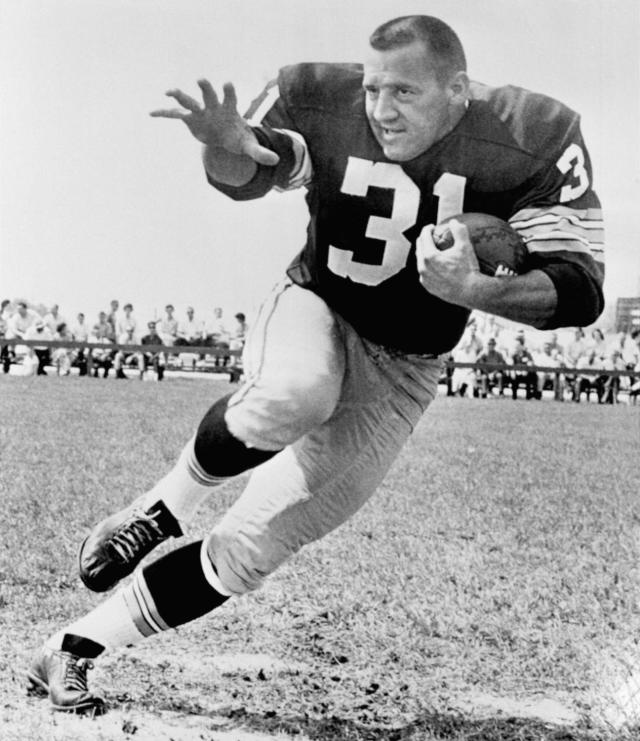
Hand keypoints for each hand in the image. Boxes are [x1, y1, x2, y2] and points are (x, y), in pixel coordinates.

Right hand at [150, 80, 278, 166]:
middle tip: (201, 80)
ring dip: (180, 95)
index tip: (227, 84)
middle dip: (205, 88)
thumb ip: (261, 153)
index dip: (228, 91)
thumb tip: (276, 161)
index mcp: (229, 109)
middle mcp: (213, 106)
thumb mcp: (249, 147)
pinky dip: (163, 113)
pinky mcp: (190, 119)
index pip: (230, 97)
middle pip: (209, 93)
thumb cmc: (238, 139)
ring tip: (169, 92)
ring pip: (189, 101)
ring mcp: (200, 111)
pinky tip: (151, 113)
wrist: (225, 138)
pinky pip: (175, 115)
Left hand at [416, 219, 483, 306]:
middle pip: (419, 248)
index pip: (424, 237)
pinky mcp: (429, 287)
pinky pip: (425, 274)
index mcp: (429, 256)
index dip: (428, 229)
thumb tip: (454, 222)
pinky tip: (437, 265)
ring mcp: (425, 279)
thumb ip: (459, 231)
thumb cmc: (468, 269)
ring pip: (420, 262)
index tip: (433, 227)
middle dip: (424, 240)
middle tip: (431, 236)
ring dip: (425, 253)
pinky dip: (429, 267)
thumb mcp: (466, 247)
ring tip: (433, 250)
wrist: (471, 292)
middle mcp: (423, 268)